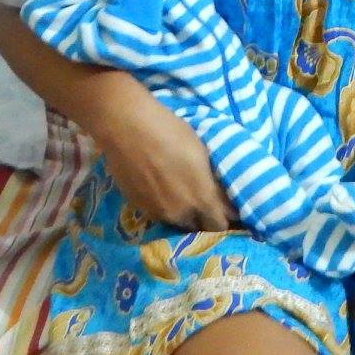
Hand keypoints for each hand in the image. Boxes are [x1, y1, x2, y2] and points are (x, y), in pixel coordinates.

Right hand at [98, 94, 236, 230]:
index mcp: (201, 198)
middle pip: (198, 226)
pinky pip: (158, 213)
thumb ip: (213, 182)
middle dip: (203, 217)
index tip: (228, 209)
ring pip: (177, 221)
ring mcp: (157, 213)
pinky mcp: (138, 208)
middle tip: (204, 201)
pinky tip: (160, 188)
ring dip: (182, 212)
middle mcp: (180, 212)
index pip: (220, 224)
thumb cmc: (171, 131)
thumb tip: (225, 199)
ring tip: (180, 192)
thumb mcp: (202, 153)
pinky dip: (163, 206)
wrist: (126, 128)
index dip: (226, 218)